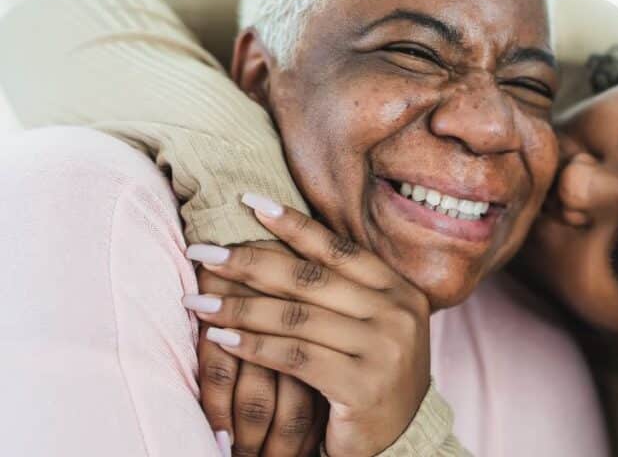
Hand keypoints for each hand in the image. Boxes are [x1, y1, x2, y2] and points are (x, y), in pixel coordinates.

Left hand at [184, 197, 431, 456]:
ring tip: (197, 300)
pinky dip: (252, 345)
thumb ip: (340, 291)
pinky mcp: (361, 386)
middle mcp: (397, 314)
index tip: (250, 202)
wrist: (401, 439)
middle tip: (204, 251)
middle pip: (311, 279)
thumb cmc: (371, 375)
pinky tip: (221, 337)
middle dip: (250, 262)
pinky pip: (294, 357)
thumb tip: (275, 240)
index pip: (339, 249)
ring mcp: (383, 350)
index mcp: (400, 290)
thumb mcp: (369, 325)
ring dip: (239, 306)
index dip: (293, 225)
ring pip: (296, 317)